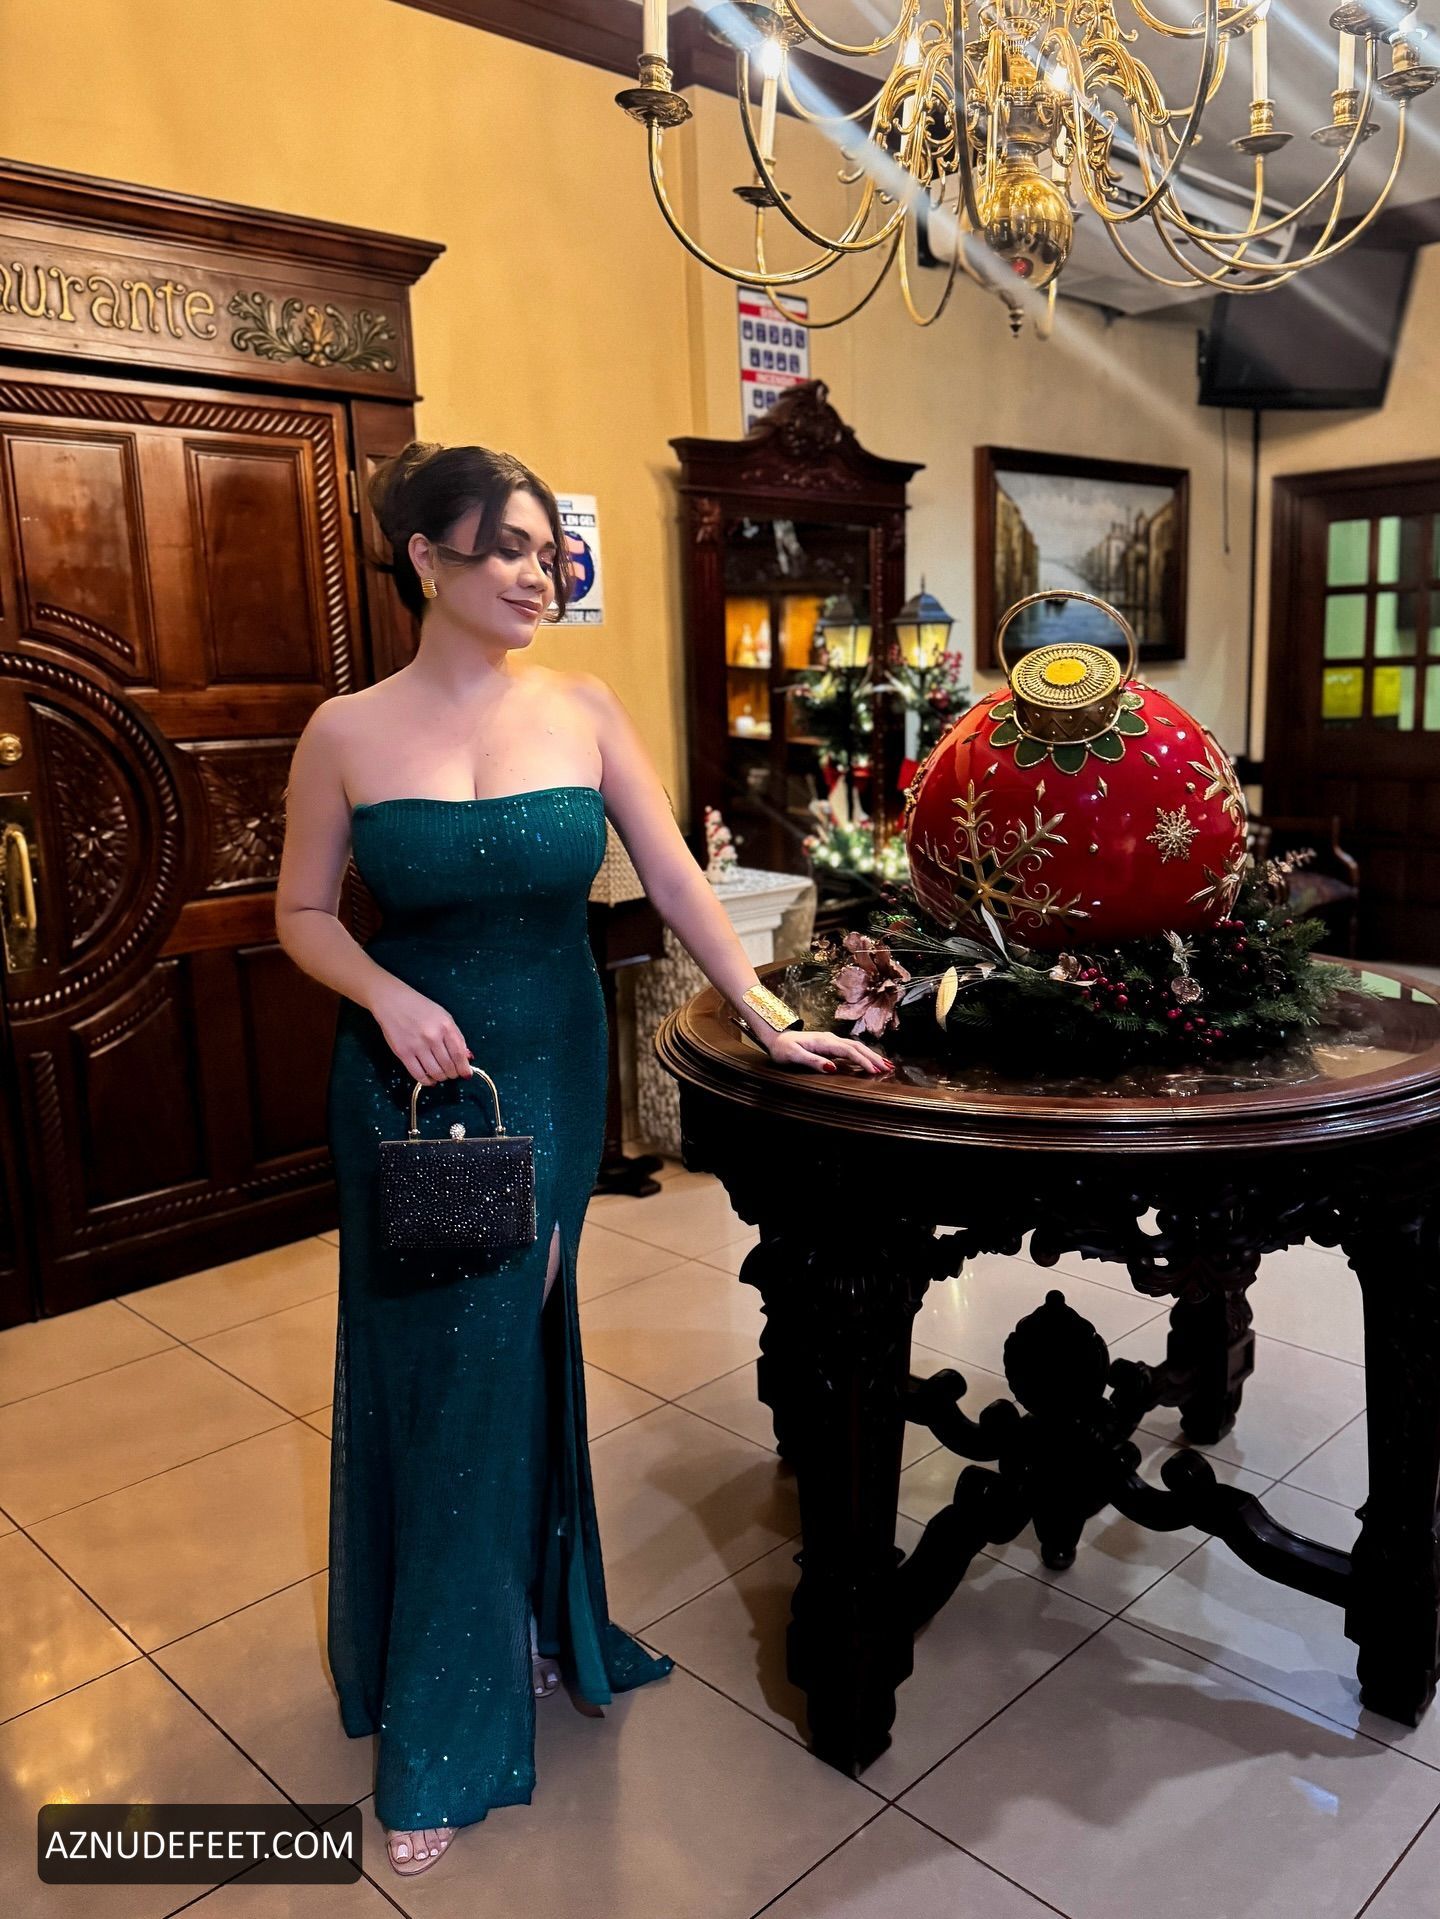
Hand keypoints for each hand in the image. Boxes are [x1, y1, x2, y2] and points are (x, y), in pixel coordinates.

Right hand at [369, 978, 473, 1084]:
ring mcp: (417, 1045)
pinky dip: (427, 1081)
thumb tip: (467, 1057)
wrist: (393, 1002)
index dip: (464, 1068)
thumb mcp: (444, 1016)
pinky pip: (418, 1074)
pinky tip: (430, 1080)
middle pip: (448, 1065)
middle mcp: (432, 1036)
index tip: (466, 1075)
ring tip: (442, 1075)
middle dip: (453, 1074)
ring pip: (435, 1072)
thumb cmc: (420, 1008)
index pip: (459, 1054)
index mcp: (445, 1026)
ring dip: (441, 1078)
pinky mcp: (403, 1053)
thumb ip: (456, 1036)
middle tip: (453, 1074)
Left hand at [763, 1027, 893, 1076]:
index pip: (849, 1051)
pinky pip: (850, 1049)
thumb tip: (833, 1067)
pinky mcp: (830, 1045)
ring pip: (856, 1047)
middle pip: (857, 1047)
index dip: (863, 1061)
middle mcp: (831, 1039)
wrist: (775, 1037)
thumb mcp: (794, 1056)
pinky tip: (869, 1061)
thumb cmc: (782, 1049)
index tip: (875, 1071)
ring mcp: (831, 1041)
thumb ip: (812, 1061)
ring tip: (886, 1065)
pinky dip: (863, 1055)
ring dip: (871, 1055)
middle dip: (873, 1057)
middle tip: (889, 1068)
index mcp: (824, 1042)